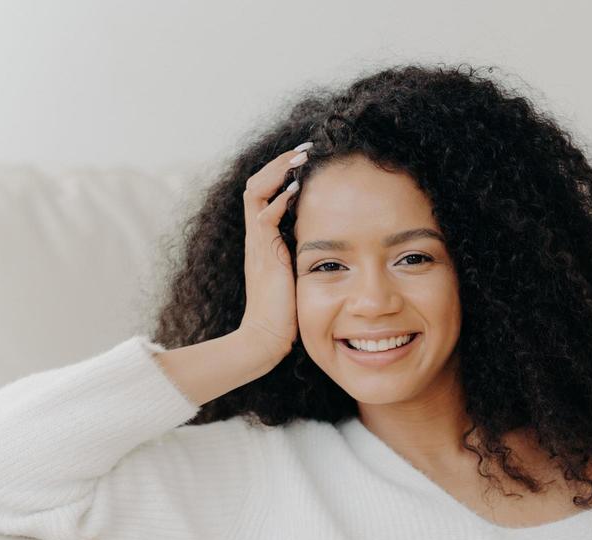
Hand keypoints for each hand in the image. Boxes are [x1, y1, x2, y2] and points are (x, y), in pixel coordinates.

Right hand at [234, 140, 310, 366]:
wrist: (267, 337)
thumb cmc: (289, 314)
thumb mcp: (303, 275)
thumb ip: (310, 255)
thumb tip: (335, 241)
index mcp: (266, 240)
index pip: (266, 194)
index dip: (283, 174)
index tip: (308, 161)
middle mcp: (258, 236)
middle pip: (257, 184)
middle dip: (280, 163)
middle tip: (305, 150)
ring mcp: (257, 243)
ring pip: (256, 191)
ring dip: (278, 171)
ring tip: (300, 159)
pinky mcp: (263, 254)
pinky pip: (264, 215)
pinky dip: (279, 198)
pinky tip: (297, 188)